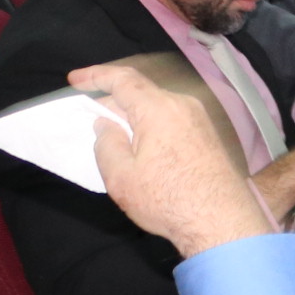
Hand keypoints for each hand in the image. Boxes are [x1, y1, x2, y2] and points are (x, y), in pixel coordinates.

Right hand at [72, 62, 269, 257]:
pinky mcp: (206, 134)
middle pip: (141, 92)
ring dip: (132, 113)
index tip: (74, 79)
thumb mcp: (121, 175)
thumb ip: (107, 143)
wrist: (220, 219)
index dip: (96, 75)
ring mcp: (199, 119)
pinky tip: (138, 142)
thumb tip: (106, 123)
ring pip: (157, 106)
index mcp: (160, 108)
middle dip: (112, 99)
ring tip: (110, 129)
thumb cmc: (167, 199)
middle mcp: (183, 105)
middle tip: (88, 113)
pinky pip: (170, 118)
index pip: (124, 79)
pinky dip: (149, 123)